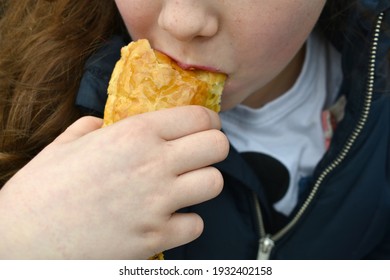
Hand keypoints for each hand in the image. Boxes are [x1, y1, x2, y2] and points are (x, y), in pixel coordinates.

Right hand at [0, 106, 228, 258]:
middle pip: (218, 147)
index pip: (200, 117)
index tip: (204, 127)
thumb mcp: (67, 144)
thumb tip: (106, 124)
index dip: (208, 120)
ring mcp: (158, 204)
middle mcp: (154, 164)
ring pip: (214, 183)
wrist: (21, 242)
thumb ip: (94, 126)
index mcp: (135, 134)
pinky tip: (166, 219)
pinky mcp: (156, 238)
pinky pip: (195, 225)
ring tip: (183, 187)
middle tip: (198, 154)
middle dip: (213, 148)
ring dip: (203, 183)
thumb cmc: (40, 189)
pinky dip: (186, 222)